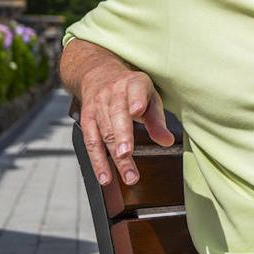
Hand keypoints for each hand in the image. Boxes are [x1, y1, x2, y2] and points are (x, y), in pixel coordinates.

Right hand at [79, 68, 174, 186]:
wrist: (98, 75)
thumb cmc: (130, 91)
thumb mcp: (149, 98)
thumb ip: (157, 121)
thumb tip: (167, 141)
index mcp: (133, 83)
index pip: (135, 89)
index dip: (136, 100)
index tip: (137, 111)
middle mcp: (113, 93)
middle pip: (117, 115)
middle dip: (122, 136)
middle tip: (127, 154)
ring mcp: (97, 106)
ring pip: (105, 132)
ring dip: (114, 156)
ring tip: (127, 175)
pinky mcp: (86, 119)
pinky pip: (91, 142)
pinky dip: (98, 162)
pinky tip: (105, 177)